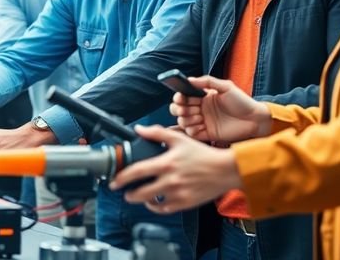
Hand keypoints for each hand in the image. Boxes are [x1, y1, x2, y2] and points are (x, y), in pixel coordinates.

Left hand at [109, 125, 241, 213]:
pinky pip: (165, 209)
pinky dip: (156, 207)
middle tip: (124, 191)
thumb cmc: (203, 154)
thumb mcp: (179, 139)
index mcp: (166, 163)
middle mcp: (170, 180)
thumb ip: (157, 133)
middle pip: (141, 193)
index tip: (114, 181)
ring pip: (152, 203)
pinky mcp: (185, 204)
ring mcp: (178, 194)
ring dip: (141, 200)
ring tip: (138, 196)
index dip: (122, 177)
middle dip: (128, 194)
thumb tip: (139, 130)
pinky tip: (154, 201)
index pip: (137, 172)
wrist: (226, 170)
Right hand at [170, 76, 270, 142]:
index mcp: (202, 98)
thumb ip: (207, 81)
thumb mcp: (226, 86)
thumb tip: (189, 79)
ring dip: (187, 119)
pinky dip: (191, 130)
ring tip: (199, 117)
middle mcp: (200, 110)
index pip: (183, 97)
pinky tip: (200, 125)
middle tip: (190, 108)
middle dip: (179, 109)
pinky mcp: (206, 134)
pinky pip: (191, 134)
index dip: (179, 97)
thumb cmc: (242, 101)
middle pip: (178, 110)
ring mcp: (202, 122)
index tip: (181, 97)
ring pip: (182, 122)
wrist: (255, 119)